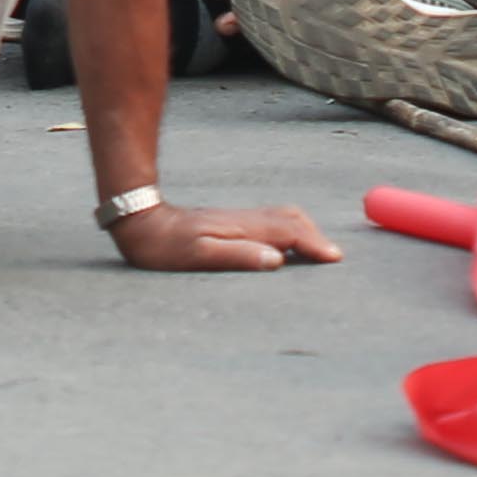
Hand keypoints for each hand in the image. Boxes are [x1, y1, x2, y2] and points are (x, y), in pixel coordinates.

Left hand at [112, 199, 345, 274]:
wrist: (141, 219)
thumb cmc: (166, 246)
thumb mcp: (198, 254)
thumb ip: (237, 255)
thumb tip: (276, 259)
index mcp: (242, 228)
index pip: (289, 231)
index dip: (314, 244)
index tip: (335, 258)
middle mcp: (245, 219)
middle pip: (292, 218)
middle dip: (315, 235)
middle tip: (332, 257)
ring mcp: (238, 218)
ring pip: (283, 216)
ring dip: (305, 230)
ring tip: (318, 250)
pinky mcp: (231, 221)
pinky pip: (271, 220)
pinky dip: (290, 229)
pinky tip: (287, 243)